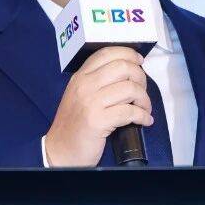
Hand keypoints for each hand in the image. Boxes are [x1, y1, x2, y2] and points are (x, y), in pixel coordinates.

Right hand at [45, 46, 153, 166]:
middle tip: (142, 91)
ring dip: (144, 99)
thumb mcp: (80, 96)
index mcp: (80, 77)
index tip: (139, 62)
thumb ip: (98, 82)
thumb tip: (129, 73)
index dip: (128, 54)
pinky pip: (130, 112)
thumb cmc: (74, 125)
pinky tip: (144, 120)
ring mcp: (90, 102)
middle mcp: (84, 85)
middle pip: (123, 67)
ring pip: (130, 89)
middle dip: (140, 78)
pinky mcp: (97, 121)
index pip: (107, 53)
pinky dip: (142, 116)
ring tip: (144, 108)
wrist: (60, 151)